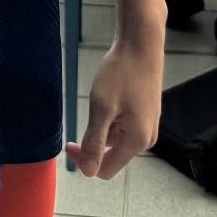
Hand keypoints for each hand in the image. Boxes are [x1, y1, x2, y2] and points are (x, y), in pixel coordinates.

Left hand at [66, 31, 163, 180]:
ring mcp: (148, 125)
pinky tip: (111, 94)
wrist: (141, 43)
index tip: (69, 142)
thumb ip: (95, 143)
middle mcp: (146, 138)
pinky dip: (111, 115)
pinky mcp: (146, 113)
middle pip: (111, 154)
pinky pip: (123, 125)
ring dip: (103, 125)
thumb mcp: (102, 108)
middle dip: (94, 140)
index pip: (104, 170)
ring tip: (102, 98)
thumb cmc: (122, 73)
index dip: (84, 161)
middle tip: (85, 113)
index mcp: (137, 142)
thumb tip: (88, 172)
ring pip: (116, 138)